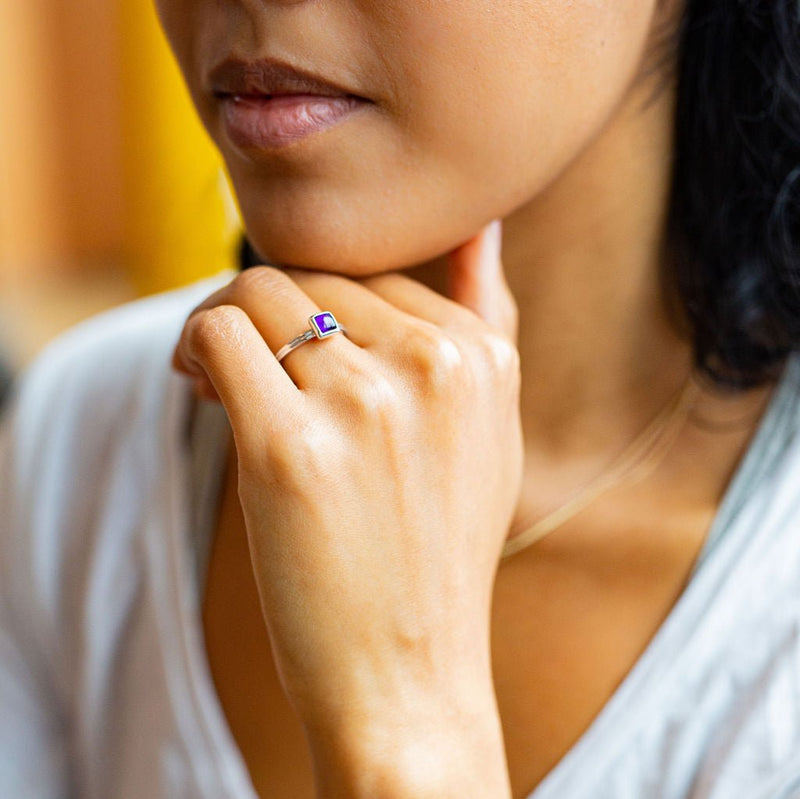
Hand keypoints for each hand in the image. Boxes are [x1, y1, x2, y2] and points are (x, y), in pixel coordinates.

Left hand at [173, 221, 521, 796]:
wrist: (409, 670)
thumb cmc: (438, 549)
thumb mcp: (493, 427)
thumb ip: (488, 318)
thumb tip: (480, 224)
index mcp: (481, 357)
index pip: (375, 269)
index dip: (319, 298)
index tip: (290, 340)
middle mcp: (432, 368)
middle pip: (312, 272)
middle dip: (266, 305)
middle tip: (237, 356)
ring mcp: (364, 405)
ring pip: (258, 291)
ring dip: (222, 319)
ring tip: (212, 371)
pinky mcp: (290, 450)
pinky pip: (220, 334)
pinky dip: (192, 345)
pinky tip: (193, 382)